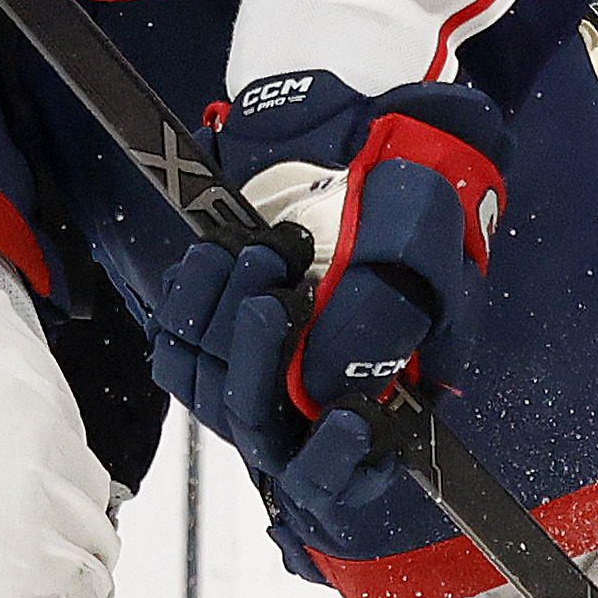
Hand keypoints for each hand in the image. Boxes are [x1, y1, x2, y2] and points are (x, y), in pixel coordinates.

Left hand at [144, 75, 508, 520]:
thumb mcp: (420, 256)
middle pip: (263, 427)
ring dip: (225, 321)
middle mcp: (316, 394)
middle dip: (262, 356)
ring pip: (213, 390)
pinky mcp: (215, 328)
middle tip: (279, 288)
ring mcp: (262, 363)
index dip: (339, 462)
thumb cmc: (409, 193)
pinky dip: (189, 303)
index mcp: (383, 393)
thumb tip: (330, 393)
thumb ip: (381, 330)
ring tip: (258, 252)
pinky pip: (177, 350)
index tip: (353, 417)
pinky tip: (215, 255)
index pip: (345, 473)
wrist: (361, 124)